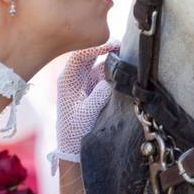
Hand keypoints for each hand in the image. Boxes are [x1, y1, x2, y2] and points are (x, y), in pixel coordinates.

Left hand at [46, 41, 120, 174]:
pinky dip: (112, 74)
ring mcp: (84, 85)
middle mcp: (75, 79)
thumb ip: (99, 94)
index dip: (95, 48)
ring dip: (111, 63)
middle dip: (105, 50)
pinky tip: (122, 73)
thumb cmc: (75, 130)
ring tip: (126, 59)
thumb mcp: (87, 112)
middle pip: (89, 57)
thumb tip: (110, 81)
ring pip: (98, 66)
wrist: (73, 148)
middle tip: (122, 46)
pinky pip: (103, 77)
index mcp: (67, 80)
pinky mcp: (92, 92)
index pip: (80, 56)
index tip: (112, 46)